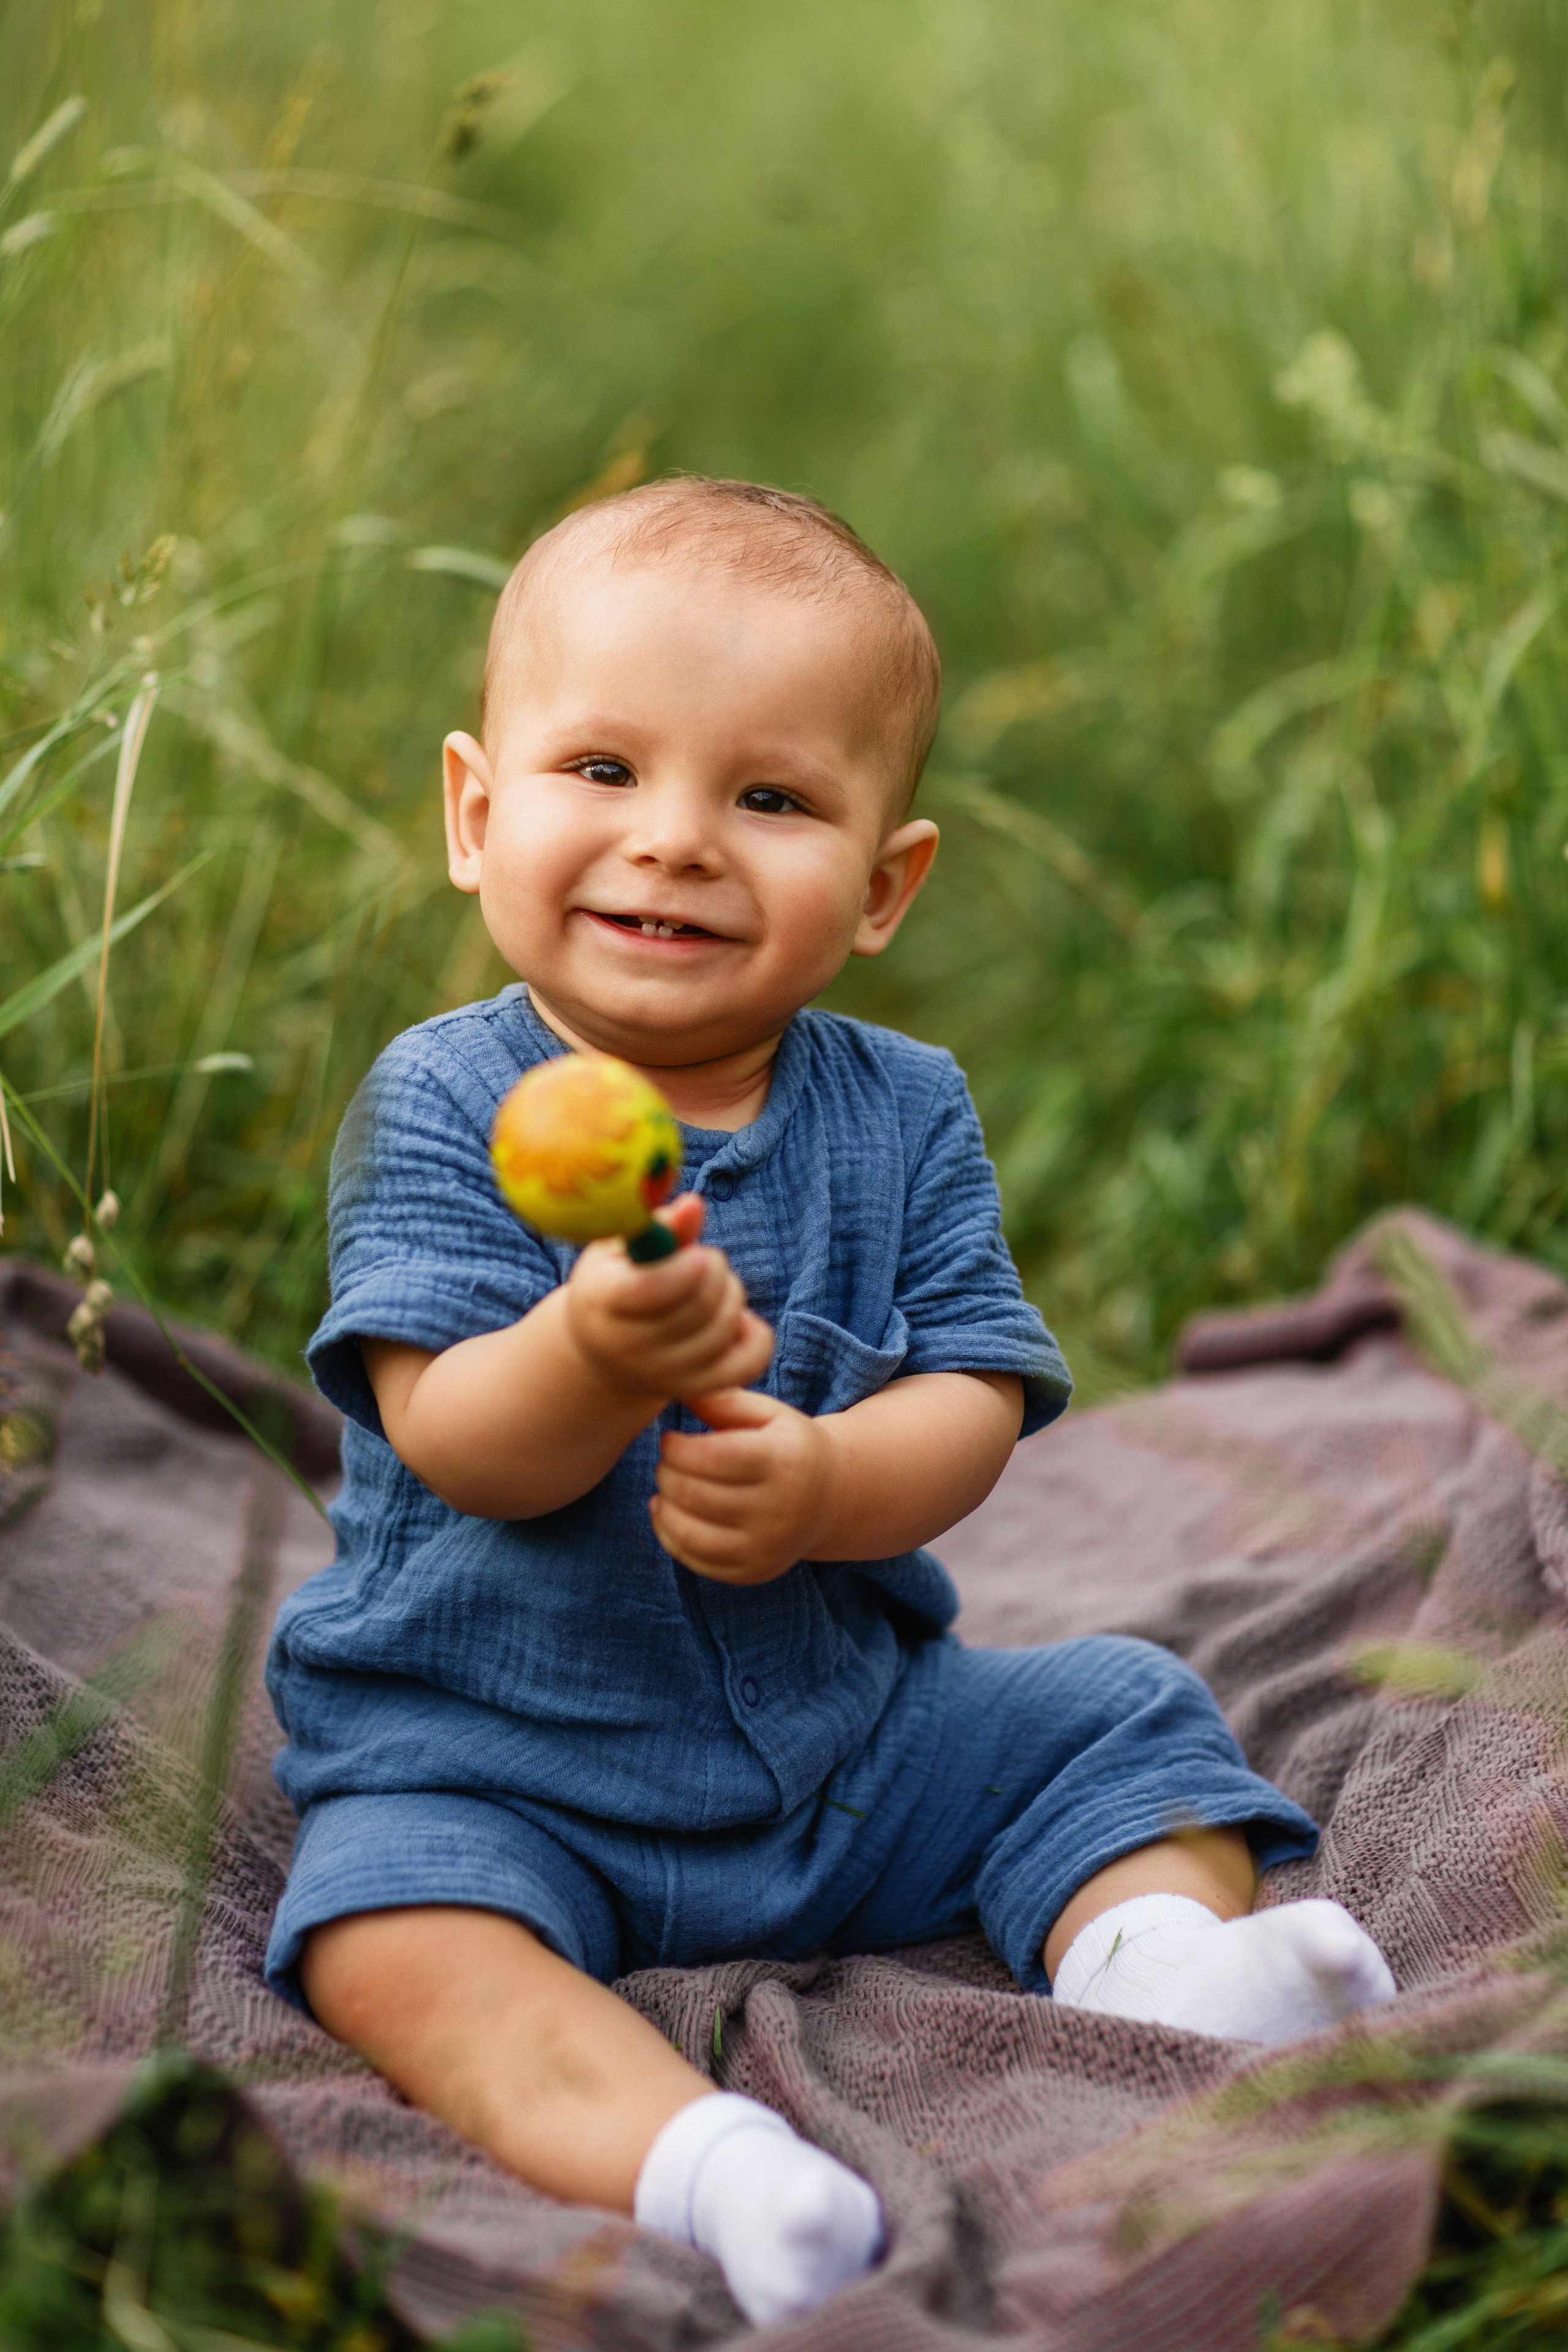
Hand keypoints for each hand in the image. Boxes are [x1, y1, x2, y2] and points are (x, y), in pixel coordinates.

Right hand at [565, 1194, 773, 1402]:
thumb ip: (660, 1226)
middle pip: (699, 1305)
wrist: (605, 1353)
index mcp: (602, 1301)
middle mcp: (629, 1348)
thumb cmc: (616, 1281)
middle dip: (715, 1269)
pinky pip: (751, 1359)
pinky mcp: (699, 1388)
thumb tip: (694, 1206)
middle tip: (705, 1260)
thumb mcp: (623, 1247)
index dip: (688, 1266)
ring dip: (731, 1293)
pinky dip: (756, 1332)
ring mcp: (665, 1376)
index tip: (696, 1253)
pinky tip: (734, 1318)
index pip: (652, 1289)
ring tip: (712, 1285)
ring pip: (726, 1327)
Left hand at [650, 1386, 833, 1584]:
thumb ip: (725, 1401)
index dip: (677, 1448)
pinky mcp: (754, 1572)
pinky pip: (696, 1561)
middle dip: (667, 1473)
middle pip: (696, 1493)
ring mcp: (767, 1547)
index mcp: (783, 1461)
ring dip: (664, 1505)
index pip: (712, 1457)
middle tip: (666, 1461)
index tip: (668, 1439)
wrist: (830, 1497)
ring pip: (689, 1532)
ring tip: (665, 1486)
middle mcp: (779, 1509)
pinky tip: (669, 1512)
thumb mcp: (768, 1413)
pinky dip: (670, 1535)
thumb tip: (680, 1391)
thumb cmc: (788, 1445)